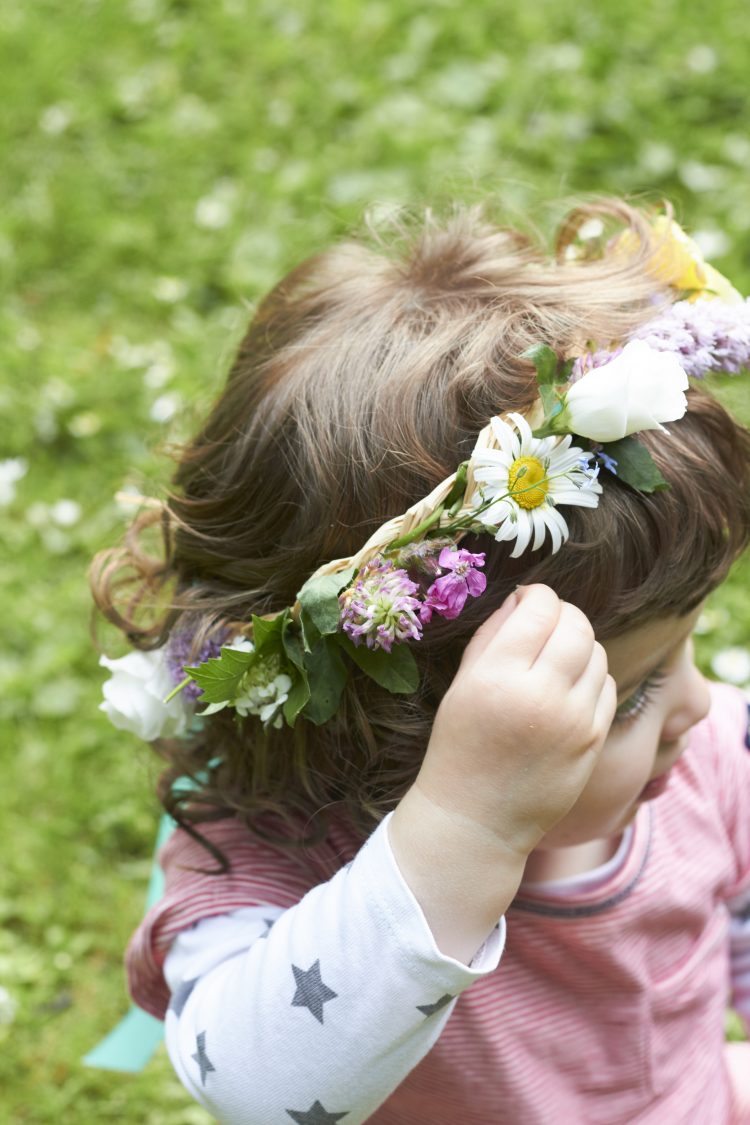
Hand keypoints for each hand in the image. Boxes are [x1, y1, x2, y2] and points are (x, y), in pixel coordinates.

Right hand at [416, 583, 615, 859]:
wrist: (477, 820)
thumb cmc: (460, 747)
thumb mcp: (462, 685)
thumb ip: (491, 635)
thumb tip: (522, 599)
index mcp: (497, 675)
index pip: (539, 608)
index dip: (536, 596)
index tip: (527, 602)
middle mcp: (540, 694)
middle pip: (577, 625)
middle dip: (563, 615)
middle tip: (546, 624)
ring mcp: (573, 719)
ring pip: (597, 653)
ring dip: (579, 646)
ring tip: (556, 659)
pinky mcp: (593, 741)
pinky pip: (607, 687)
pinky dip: (592, 678)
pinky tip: (569, 689)